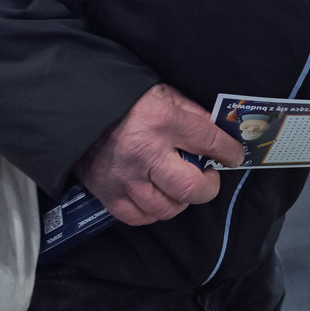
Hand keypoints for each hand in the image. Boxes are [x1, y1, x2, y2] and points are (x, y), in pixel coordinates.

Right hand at [73, 83, 244, 224]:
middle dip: (209, 187)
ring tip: (181, 187)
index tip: (234, 156)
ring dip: (181, 201)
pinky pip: (139, 217)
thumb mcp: (164, 94)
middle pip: (191, 189)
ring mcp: (125, 177)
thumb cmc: (125, 99)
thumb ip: (192, 113)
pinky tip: (158, 197)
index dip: (230, 152)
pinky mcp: (106, 192)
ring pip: (167, 208)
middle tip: (208, 177)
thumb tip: (220, 132)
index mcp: (163, 121)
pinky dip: (153, 212)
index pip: (211, 142)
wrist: (75, 107)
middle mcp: (145, 153)